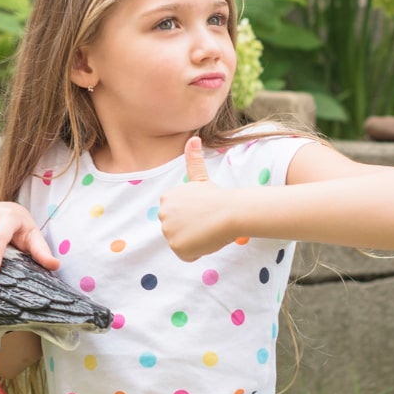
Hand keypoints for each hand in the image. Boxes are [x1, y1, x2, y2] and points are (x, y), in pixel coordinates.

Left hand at [158, 137, 232, 261]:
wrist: (230, 211)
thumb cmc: (218, 196)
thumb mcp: (201, 177)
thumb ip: (193, 159)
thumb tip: (193, 138)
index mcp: (166, 198)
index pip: (176, 217)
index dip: (192, 217)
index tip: (202, 210)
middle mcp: (162, 213)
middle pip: (177, 230)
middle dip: (191, 229)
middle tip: (205, 221)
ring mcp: (168, 230)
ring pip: (182, 243)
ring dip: (195, 240)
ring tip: (206, 229)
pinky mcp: (176, 245)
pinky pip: (187, 254)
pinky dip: (197, 252)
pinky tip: (205, 239)